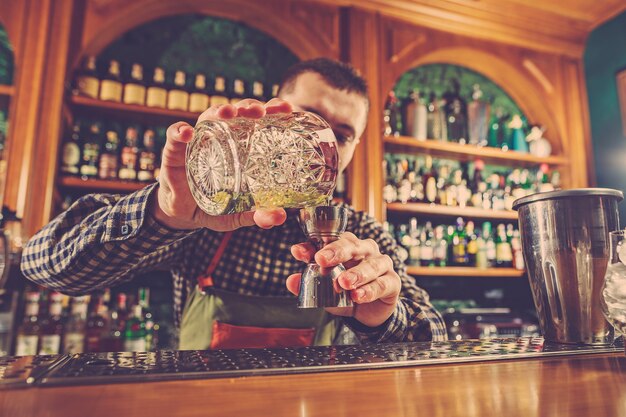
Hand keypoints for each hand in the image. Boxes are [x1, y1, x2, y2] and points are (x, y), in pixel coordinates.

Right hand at [150, 98, 292, 230]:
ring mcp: (199, 141)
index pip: (260, 121)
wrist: (183, 214)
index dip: (273, 110)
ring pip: (209, 116)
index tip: (286, 109)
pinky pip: (175, 134)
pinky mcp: (175, 150)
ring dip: (219, 111)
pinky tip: (188, 133)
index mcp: (243, 147)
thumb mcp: (238, 213)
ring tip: (228, 113)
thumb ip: (257, 214)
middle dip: (249, 106)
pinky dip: (180, 131)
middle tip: (259, 111)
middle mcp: (222, 138)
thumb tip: (280, 217)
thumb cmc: (215, 206)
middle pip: (237, 113)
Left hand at [287, 233, 400, 327]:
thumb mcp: (325, 290)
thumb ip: (309, 284)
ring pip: (370, 264)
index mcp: (346, 246)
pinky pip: (382, 283)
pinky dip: (369, 290)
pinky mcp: (392, 281)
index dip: (313, 244)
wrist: (369, 313)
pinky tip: (358, 296)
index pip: (329, 239)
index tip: (298, 252)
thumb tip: (291, 281)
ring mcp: (381, 264)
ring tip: (343, 282)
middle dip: (336, 251)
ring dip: (356, 273)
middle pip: (352, 245)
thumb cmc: (345, 293)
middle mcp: (364, 250)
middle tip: (322, 259)